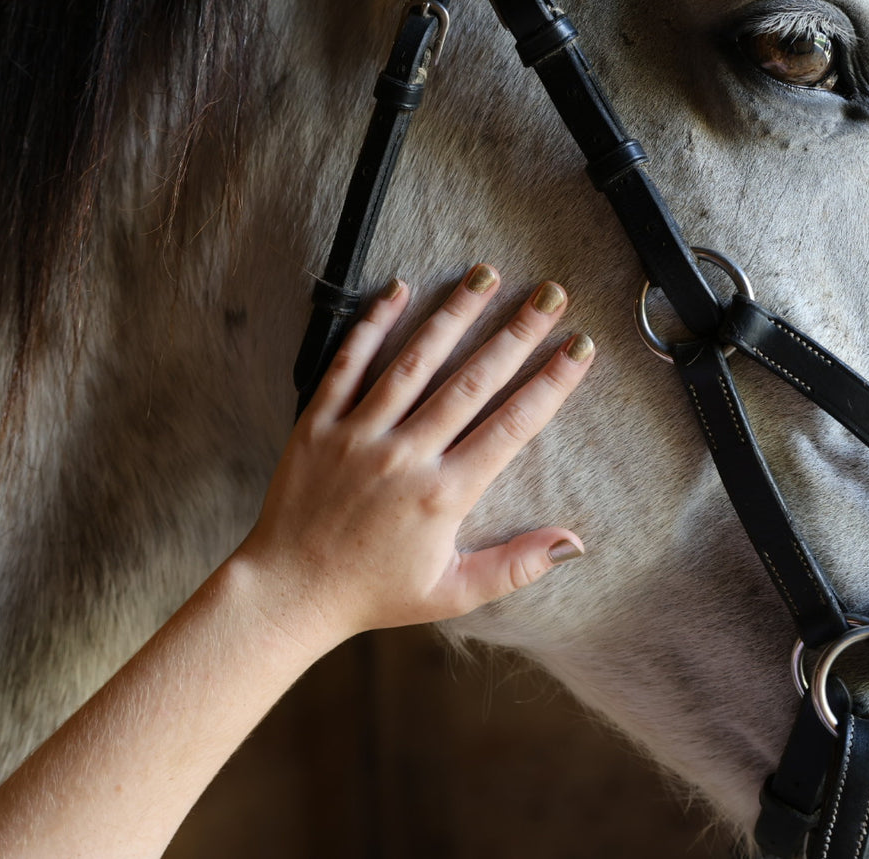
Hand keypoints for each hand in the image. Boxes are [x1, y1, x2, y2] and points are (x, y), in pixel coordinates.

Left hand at [242, 264, 594, 639]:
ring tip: (487, 275)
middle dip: (517, 333)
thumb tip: (576, 543)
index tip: (580, 347)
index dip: (551, 383)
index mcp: (443, 495)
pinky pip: (349, 363)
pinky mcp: (318, 424)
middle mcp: (404, 456)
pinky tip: (399, 289)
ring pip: (415, 361)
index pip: (512, 425)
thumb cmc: (374, 593)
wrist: (288, 592)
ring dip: (455, 314)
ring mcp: (358, 435)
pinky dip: (374, 324)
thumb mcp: (453, 593)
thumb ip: (516, 565)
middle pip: (472, 380)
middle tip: (550, 294)